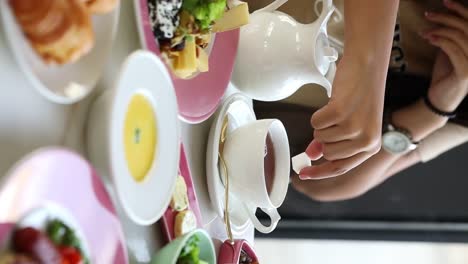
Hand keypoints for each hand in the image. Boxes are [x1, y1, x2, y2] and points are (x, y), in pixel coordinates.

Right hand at [299, 54, 384, 179]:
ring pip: (320, 137)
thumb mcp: (352, 123)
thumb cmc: (361, 92)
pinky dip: (319, 113)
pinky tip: (334, 102)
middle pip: (327, 153)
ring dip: (323, 123)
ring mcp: (355, 128)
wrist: (369, 64)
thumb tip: (312, 155)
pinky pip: (316, 122)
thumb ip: (334, 142)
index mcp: (371, 146)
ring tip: (337, 108)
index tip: (302, 174)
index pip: (340, 167)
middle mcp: (366, 140)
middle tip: (333, 119)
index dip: (319, 173)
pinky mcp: (342, 114)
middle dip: (323, 137)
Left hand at [422, 0, 467, 111]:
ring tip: (424, 31)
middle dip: (447, 17)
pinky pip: (454, 50)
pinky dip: (441, 41)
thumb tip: (442, 19)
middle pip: (466, 27)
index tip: (445, 1)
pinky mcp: (465, 72)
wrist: (439, 99)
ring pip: (460, 36)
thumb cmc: (444, 74)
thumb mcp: (448, 51)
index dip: (461, 9)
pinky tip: (429, 38)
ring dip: (440, 30)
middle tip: (429, 15)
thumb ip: (450, 36)